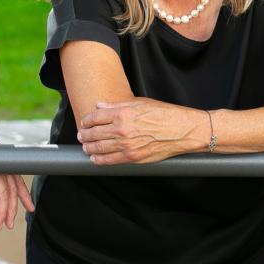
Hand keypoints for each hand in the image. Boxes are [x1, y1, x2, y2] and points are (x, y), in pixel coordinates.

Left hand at [77, 99, 204, 164]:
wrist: (182, 130)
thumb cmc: (165, 114)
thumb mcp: (140, 103)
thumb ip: (117, 105)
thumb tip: (100, 106)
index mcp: (123, 113)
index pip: (94, 117)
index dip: (86, 120)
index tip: (84, 123)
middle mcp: (122, 129)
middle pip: (93, 133)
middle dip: (84, 135)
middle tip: (81, 135)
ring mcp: (126, 145)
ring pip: (98, 148)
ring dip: (88, 148)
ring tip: (86, 147)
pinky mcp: (132, 157)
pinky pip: (109, 160)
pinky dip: (99, 160)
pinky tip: (95, 158)